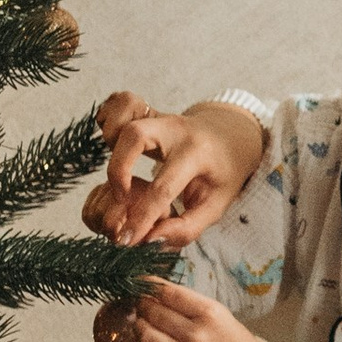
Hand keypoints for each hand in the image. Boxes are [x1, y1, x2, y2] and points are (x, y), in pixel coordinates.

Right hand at [83, 96, 264, 244]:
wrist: (232, 136)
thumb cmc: (223, 173)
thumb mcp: (217, 205)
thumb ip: (186, 228)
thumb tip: (149, 240)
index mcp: (198, 154)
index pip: (164, 186)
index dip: (142, 216)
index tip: (127, 240)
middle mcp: (177, 129)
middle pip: (135, 134)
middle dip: (117, 168)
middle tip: (120, 197)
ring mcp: (161, 115)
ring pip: (125, 108)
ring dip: (111, 136)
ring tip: (118, 165)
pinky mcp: (148, 110)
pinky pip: (119, 101)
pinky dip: (109, 118)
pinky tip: (115, 143)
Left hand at [118, 282, 286, 341]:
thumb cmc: (233, 341)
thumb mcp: (218, 313)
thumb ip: (188, 304)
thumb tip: (154, 292)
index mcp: (208, 313)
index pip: (169, 293)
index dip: (149, 285)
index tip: (141, 282)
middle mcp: (196, 335)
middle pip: (154, 313)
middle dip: (142, 306)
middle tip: (141, 305)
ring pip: (146, 337)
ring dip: (139, 327)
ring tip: (142, 324)